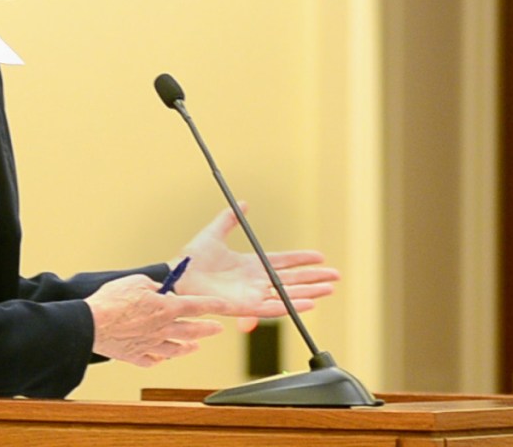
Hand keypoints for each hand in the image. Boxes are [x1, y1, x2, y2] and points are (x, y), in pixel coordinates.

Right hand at [85, 274, 226, 366]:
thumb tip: (159, 290)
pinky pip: (152, 360)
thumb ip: (152, 286)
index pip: (197, 306)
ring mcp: (150, 345)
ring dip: (188, 347)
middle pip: (192, 330)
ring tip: (195, 347)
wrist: (91, 324)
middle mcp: (162, 329)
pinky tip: (162, 357)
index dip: (214, 305)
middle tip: (217, 329)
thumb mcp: (135, 282)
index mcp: (165, 308)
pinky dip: (159, 358)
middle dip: (208, 330)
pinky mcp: (135, 355)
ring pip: (175, 349)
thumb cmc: (112, 301)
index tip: (225, 307)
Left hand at [171, 205, 339, 316]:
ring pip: (287, 294)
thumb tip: (244, 203)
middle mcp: (255, 281)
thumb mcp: (214, 233)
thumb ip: (229, 219)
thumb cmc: (192, 259)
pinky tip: (308, 303)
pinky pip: (272, 308)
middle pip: (292, 280)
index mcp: (250, 265)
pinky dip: (291, 306)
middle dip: (314, 278)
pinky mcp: (245, 306)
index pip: (283, 262)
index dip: (302, 260)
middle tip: (335, 276)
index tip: (320, 257)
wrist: (177, 276)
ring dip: (309, 292)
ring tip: (329, 289)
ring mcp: (251, 294)